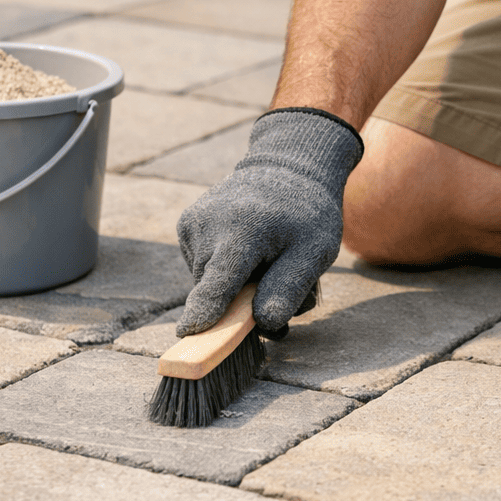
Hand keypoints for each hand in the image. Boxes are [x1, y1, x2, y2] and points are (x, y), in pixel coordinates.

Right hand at [175, 108, 362, 336]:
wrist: (287, 167)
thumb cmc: (306, 214)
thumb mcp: (315, 251)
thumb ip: (288, 288)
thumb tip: (264, 324)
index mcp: (242, 230)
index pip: (218, 281)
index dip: (205, 312)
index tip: (187, 334)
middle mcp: (208, 224)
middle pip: (215, 291)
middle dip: (243, 304)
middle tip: (279, 284)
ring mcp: (192, 223)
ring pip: (208, 282)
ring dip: (235, 287)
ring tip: (264, 259)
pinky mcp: (186, 225)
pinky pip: (203, 268)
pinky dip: (225, 270)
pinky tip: (246, 249)